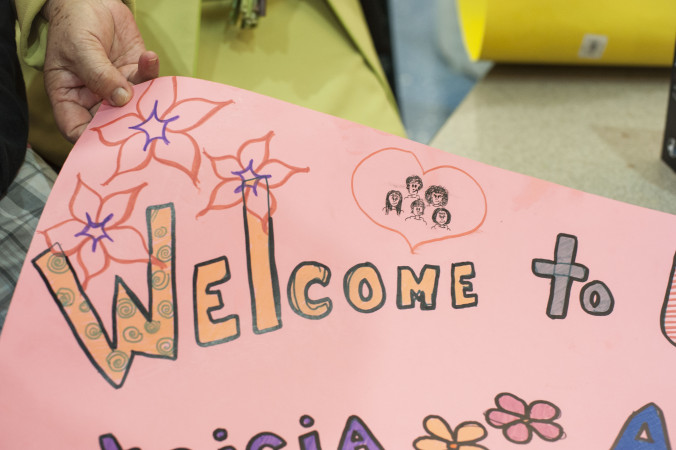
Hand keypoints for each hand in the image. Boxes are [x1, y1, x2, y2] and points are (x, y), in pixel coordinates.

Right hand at [42, 0, 158, 141]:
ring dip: (145, 100)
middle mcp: (94, 98)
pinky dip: (152, 72)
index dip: (91, 140)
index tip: (111, 139)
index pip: (76, 129)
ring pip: (135, 106)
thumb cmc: (74, 24)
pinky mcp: (135, 75)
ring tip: (149, 88)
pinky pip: (148, 82)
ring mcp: (117, 89)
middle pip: (111, 124)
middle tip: (143, 123)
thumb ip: (99, 74)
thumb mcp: (80, 48)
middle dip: (128, 125)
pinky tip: (149, 57)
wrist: (91, 0)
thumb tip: (121, 99)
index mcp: (69, 97)